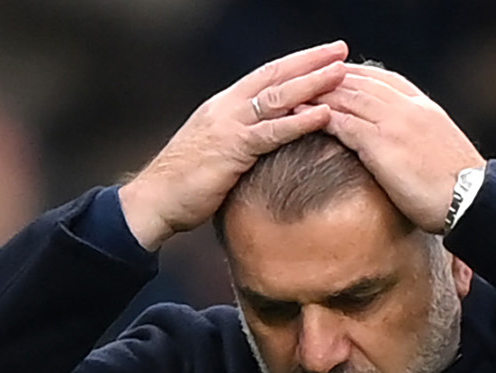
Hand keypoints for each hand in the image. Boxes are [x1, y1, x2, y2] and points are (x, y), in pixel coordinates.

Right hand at [119, 41, 348, 248]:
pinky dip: (299, 122)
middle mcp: (227, 107)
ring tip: (342, 73)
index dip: (296, 62)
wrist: (154, 200)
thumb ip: (242, 139)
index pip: (266, 75)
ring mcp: (228, 125)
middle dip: (310, 61)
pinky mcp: (231, 149)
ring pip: (277, 97)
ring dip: (312, 83)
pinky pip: (271, 132)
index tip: (325, 54)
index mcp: (224, 106)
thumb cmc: (186, 182)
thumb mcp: (218, 151)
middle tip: (342, 50)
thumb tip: (268, 141)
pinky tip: (324, 115)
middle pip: (275, 76)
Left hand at [314, 64, 484, 233]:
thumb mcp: (441, 153)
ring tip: (290, 96)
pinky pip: (343, 122)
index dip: (356, 76)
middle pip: (360, 82)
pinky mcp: (382, 143)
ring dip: (317, 94)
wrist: (474, 200)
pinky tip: (298, 119)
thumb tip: (408, 152)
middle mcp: (408, 107)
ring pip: (348, 96)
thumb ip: (421, 142)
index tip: (335, 78)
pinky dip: (318, 116)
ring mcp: (395, 122)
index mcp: (424, 108)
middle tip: (301, 83)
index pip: (384, 79)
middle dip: (329, 80)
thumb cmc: (461, 190)